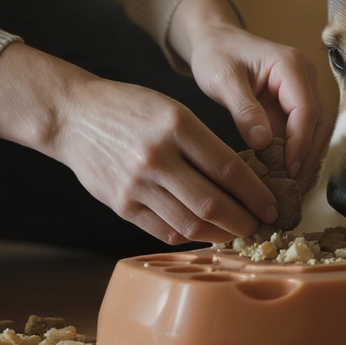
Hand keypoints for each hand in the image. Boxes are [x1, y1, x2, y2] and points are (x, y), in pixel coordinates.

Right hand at [0, 44, 277, 243]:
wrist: (73, 117)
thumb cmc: (129, 109)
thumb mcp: (172, 110)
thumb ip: (203, 143)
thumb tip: (240, 181)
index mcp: (177, 126)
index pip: (229, 168)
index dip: (256, 194)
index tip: (272, 206)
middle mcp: (157, 157)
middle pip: (212, 202)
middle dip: (243, 221)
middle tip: (259, 226)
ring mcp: (137, 184)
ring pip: (190, 223)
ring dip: (218, 233)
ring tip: (234, 233)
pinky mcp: (121, 204)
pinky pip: (163, 230)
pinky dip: (188, 235)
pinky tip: (202, 232)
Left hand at [168, 0, 331, 189]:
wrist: (215, 40)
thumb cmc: (217, 53)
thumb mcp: (223, 79)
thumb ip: (244, 109)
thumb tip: (263, 142)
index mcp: (291, 65)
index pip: (306, 110)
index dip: (299, 143)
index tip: (287, 169)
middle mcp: (305, 77)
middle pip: (318, 123)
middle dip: (307, 156)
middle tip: (291, 186)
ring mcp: (302, 92)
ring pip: (315, 131)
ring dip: (305, 158)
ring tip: (290, 187)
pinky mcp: (293, 105)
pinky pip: (301, 133)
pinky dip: (295, 154)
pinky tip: (283, 175)